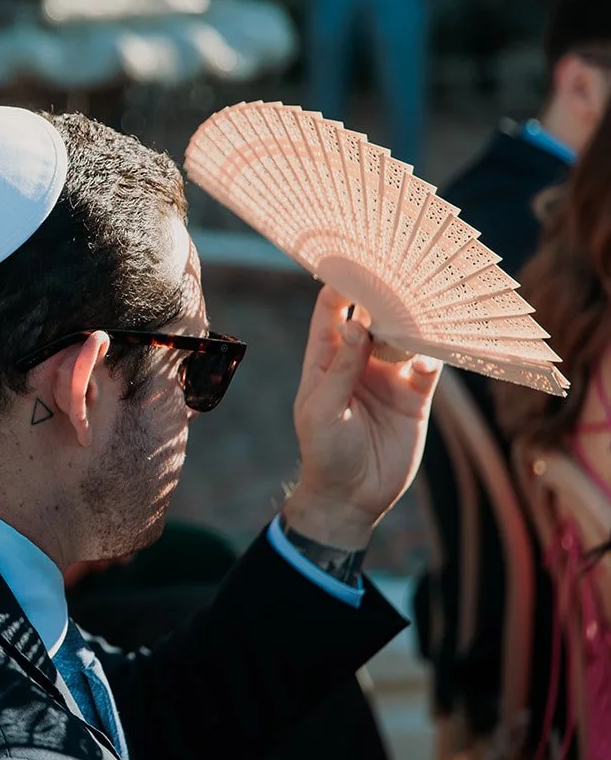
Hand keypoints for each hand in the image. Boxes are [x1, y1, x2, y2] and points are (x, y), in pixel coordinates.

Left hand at [288, 286, 441, 549]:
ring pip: (405, 338)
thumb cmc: (324, 451)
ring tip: (425, 302)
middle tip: (400, 270)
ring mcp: (388, 376)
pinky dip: (434, 356)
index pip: (330, 312)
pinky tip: (434, 353)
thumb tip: (354, 323)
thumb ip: (341, 368)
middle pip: (373, 318)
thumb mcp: (323, 410)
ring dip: (414, 322)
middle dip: (384, 296)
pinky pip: (428, 367)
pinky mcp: (415, 396)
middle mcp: (359, 361)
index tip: (352, 261)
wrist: (352, 497)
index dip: (338, 287)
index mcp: (326, 359)